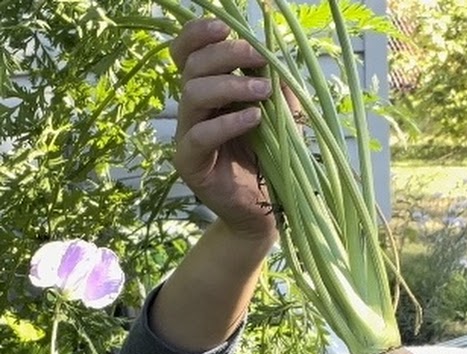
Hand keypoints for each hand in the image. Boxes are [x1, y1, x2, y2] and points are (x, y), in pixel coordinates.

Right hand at [168, 19, 276, 242]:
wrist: (265, 212)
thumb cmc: (271, 161)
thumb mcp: (279, 116)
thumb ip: (275, 85)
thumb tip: (274, 53)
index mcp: (208, 92)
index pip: (186, 53)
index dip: (198, 35)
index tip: (225, 28)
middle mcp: (192, 110)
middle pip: (191, 67)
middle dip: (224, 55)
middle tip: (257, 56)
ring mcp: (187, 135)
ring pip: (193, 94)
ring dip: (230, 86)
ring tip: (263, 92)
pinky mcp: (190, 162)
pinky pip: (199, 135)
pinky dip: (227, 123)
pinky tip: (253, 119)